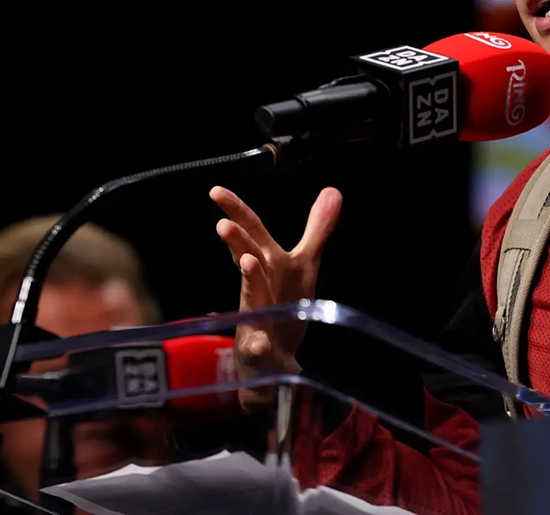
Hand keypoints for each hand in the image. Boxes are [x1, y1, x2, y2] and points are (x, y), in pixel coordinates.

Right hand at [211, 186, 342, 408]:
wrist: (271, 359)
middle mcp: (257, 287)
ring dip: (250, 279)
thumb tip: (333, 190)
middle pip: (247, 259)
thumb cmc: (281, 303)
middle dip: (237, 242)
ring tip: (247, 260)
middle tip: (224, 224)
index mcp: (267, 265)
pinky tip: (261, 343)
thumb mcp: (303, 265)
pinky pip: (258, 347)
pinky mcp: (258, 349)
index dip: (236, 211)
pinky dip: (258, 345)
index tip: (216, 190)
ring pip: (251, 297)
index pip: (252, 233)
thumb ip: (316, 229)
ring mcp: (254, 317)